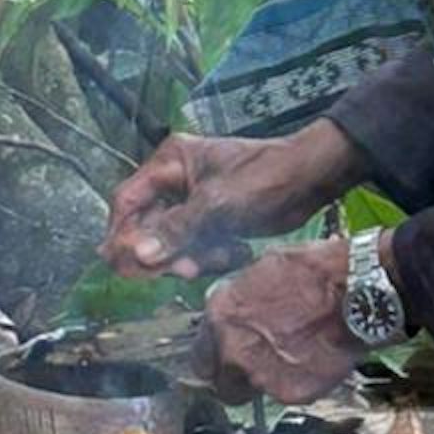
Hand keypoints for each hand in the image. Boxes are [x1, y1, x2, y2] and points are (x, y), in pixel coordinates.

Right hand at [100, 121, 362, 280]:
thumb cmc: (266, 177)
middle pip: (147, 227)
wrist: (312, 178)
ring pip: (172, 242)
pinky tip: (236, 252)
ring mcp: (194, 202)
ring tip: (221, 258)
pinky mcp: (213, 221)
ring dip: (191, 258)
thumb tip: (137, 254)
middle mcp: (176, 181)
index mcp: (170, 163)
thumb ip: (176, 229)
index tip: (125, 265)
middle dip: (165, 252)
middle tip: (185, 270)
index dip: (121, 235)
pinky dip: (210, 257)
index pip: (127, 201)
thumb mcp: (218, 204)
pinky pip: (196, 248)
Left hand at [202, 239, 360, 405]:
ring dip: (268, 380)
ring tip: (295, 357)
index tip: (228, 356)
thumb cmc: (315, 272)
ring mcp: (260, 375)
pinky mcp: (290, 394)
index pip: (199, 356)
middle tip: (259, 364)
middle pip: (220, 383)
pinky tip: (314, 360)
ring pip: (253, 392)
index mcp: (220, 315)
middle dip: (235, 377)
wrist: (356, 292)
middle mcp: (232, 350)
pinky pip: (286, 394)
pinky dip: (297, 383)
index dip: (216, 356)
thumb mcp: (263, 271)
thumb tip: (236, 312)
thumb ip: (239, 301)